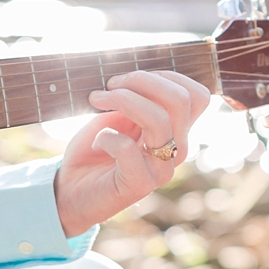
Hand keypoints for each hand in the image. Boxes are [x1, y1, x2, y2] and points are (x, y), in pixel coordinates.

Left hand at [54, 70, 209, 236]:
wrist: (71, 191)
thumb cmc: (94, 150)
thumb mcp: (117, 116)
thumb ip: (136, 99)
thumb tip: (141, 78)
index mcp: (176, 131)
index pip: (197, 96)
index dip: (165, 77)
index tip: (129, 80)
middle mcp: (176, 149)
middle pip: (182, 100)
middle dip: (142, 80)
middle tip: (110, 86)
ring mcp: (161, 169)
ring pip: (159, 119)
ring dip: (122, 99)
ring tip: (98, 100)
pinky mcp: (139, 184)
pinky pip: (127, 147)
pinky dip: (105, 135)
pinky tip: (97, 141)